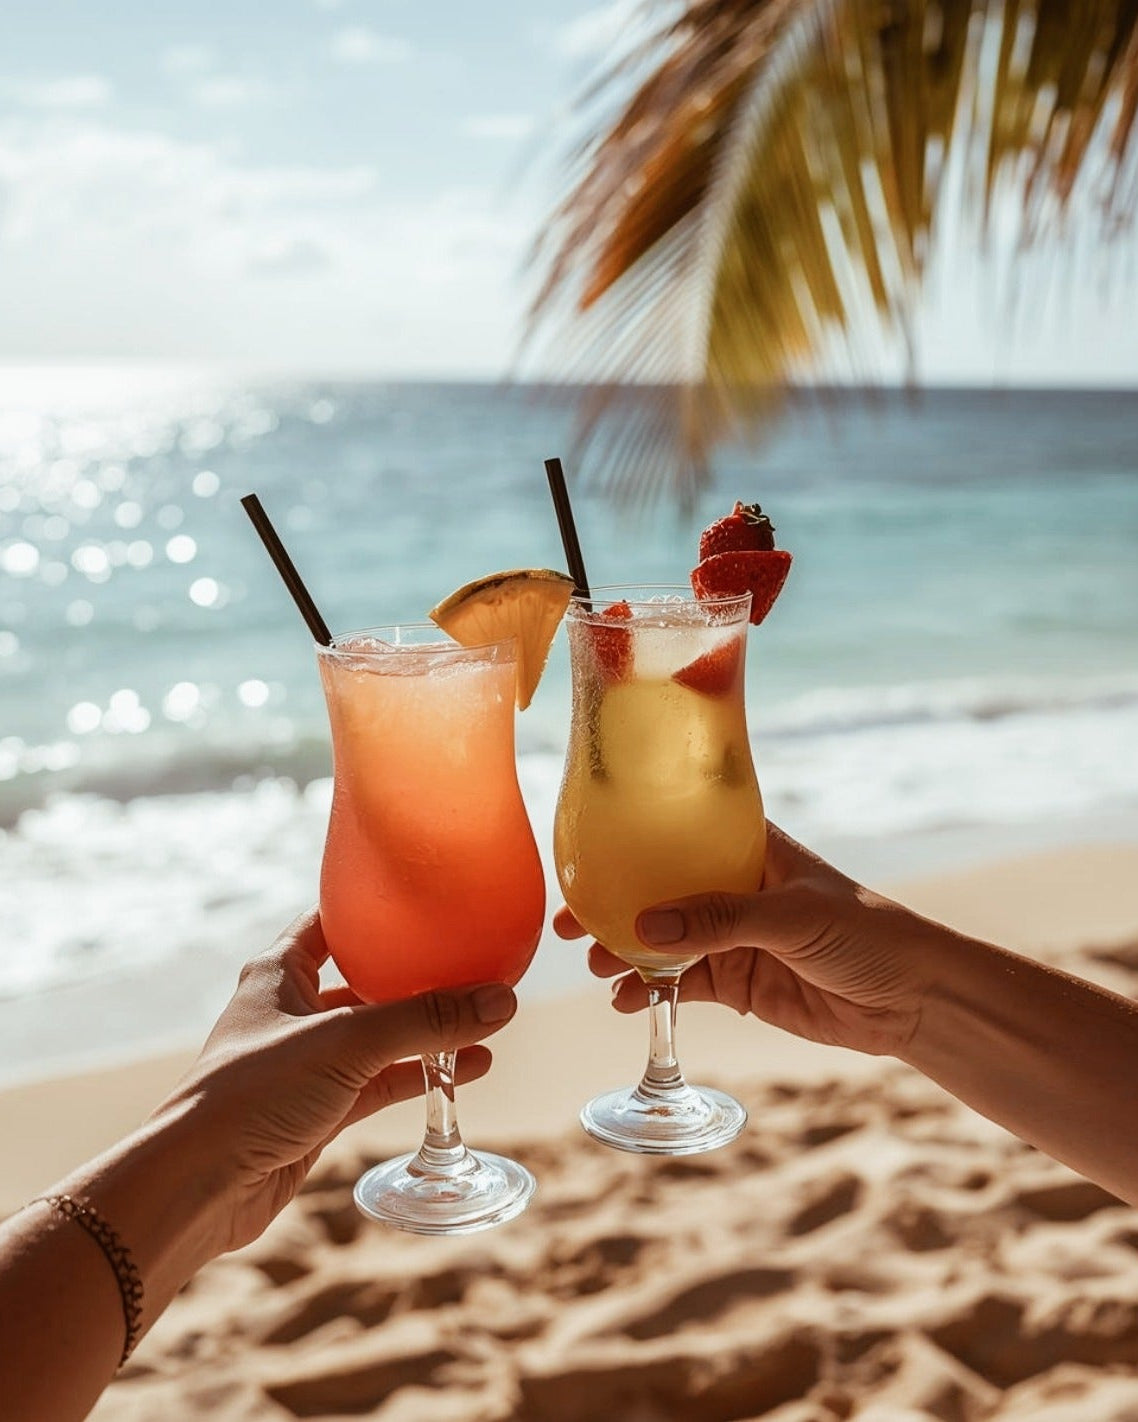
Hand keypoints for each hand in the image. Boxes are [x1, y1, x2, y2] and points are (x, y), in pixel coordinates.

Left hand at [158, 910, 516, 1251]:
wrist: (199, 1185)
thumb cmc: (253, 1093)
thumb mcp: (346, 1042)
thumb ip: (425, 1021)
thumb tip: (502, 1000)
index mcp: (278, 973)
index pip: (330, 922)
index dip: (372, 909)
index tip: (424, 901)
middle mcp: (290, 1011)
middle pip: (363, 980)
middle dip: (415, 975)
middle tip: (471, 962)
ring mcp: (305, 1063)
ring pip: (378, 1036)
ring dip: (427, 1029)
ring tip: (485, 1017)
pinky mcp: (318, 1110)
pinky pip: (379, 1081)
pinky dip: (419, 1073)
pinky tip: (466, 1067)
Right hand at [554, 823, 926, 1056]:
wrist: (912, 1000)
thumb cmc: (866, 933)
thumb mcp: (792, 917)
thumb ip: (720, 921)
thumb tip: (645, 928)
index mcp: (748, 847)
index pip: (679, 832)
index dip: (630, 843)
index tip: (584, 857)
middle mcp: (732, 886)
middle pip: (658, 890)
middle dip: (613, 904)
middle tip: (571, 924)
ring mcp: (731, 936)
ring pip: (662, 940)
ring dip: (625, 952)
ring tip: (596, 966)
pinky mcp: (735, 982)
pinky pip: (679, 984)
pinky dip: (649, 992)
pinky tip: (625, 1001)